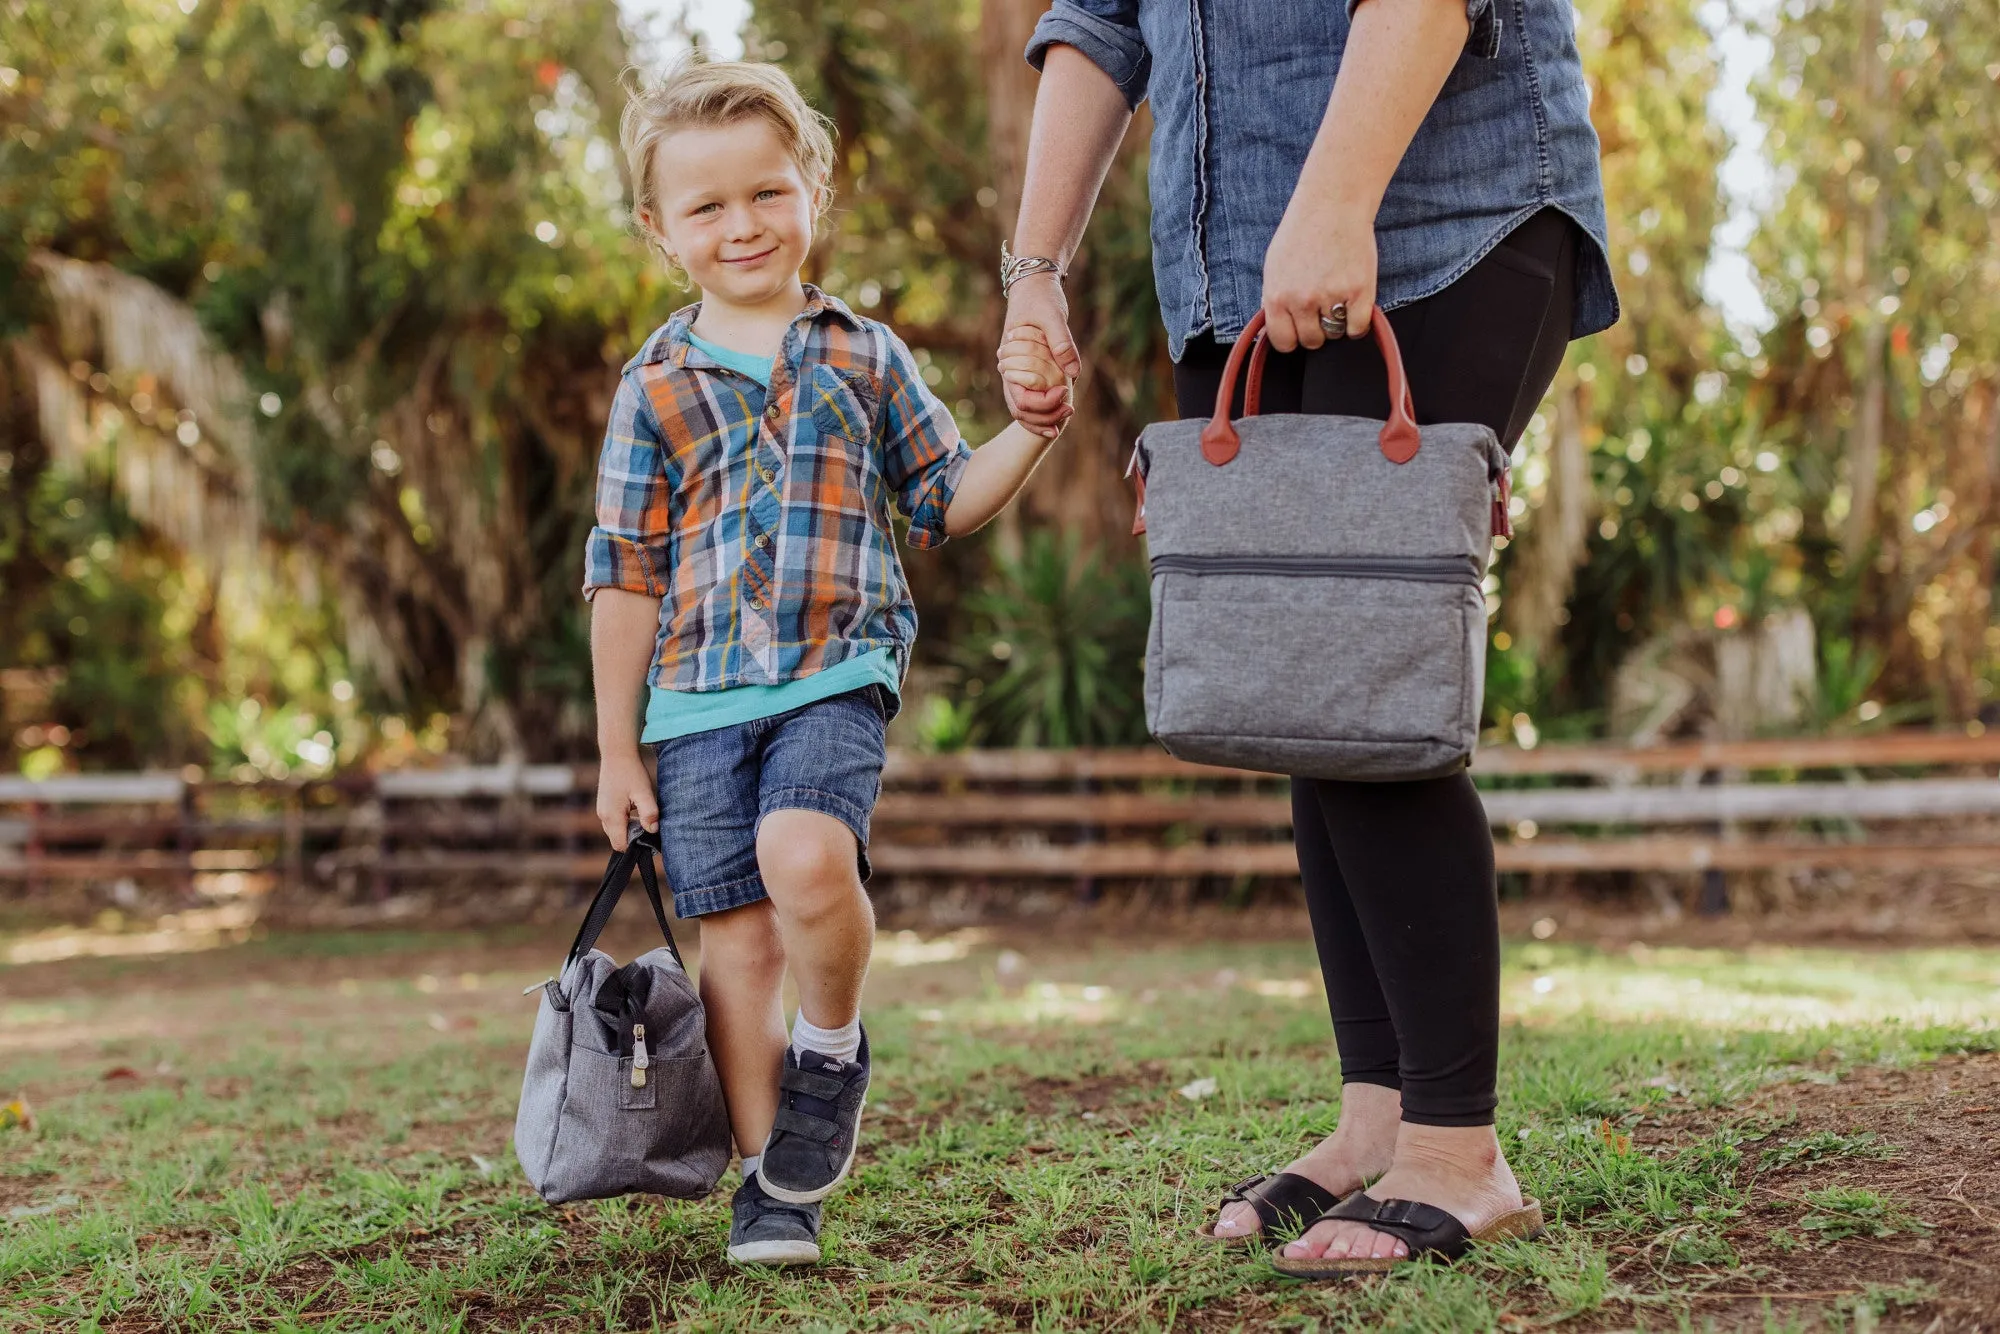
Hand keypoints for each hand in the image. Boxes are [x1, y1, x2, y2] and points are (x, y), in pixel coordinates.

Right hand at [595, 748, 657, 850]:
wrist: (617, 753)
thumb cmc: (632, 772)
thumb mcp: (644, 792)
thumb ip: (649, 813)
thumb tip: (653, 830)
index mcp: (612, 816)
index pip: (620, 845)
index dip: (635, 846)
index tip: (649, 838)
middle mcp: (603, 816)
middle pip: (617, 840)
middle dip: (633, 838)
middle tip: (648, 825)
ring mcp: (601, 810)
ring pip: (615, 831)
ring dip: (629, 829)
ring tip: (643, 815)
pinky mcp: (604, 805)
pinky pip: (614, 822)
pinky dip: (625, 821)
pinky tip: (635, 809)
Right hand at [1000, 272, 1077, 438]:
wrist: (1033, 286)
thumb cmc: (1041, 298)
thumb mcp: (1053, 317)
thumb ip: (1062, 344)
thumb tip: (1074, 373)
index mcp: (1011, 360)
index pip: (1021, 399)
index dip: (1043, 404)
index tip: (1065, 393)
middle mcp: (1011, 371)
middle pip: (1021, 410)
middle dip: (1045, 418)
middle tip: (1070, 411)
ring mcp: (1018, 372)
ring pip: (1025, 409)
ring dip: (1044, 418)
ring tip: (1065, 419)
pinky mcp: (1028, 371)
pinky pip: (1032, 398)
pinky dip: (1045, 409)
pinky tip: (1061, 411)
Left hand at [1261, 199, 1376, 352]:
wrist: (1333, 205)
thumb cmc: (1302, 232)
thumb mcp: (1274, 266)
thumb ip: (1274, 298)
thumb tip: (1276, 326)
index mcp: (1277, 297)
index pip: (1283, 342)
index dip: (1292, 339)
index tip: (1299, 331)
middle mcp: (1302, 301)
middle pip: (1311, 341)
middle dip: (1316, 329)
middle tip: (1321, 308)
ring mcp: (1331, 297)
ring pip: (1334, 335)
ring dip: (1336, 324)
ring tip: (1337, 299)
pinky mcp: (1359, 292)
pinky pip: (1358, 328)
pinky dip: (1358, 323)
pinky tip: (1354, 307)